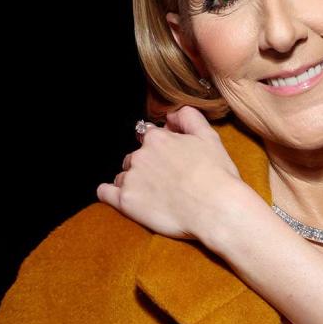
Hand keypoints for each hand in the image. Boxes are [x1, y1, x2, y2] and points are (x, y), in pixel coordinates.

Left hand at [98, 106, 244, 239]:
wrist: (215, 208)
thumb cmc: (217, 174)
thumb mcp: (209, 137)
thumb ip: (189, 117)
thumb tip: (171, 115)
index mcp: (158, 138)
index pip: (148, 136)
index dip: (161, 146)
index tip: (171, 158)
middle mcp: (140, 155)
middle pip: (134, 157)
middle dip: (146, 165)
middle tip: (166, 179)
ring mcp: (131, 178)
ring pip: (123, 175)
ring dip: (133, 180)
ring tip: (154, 193)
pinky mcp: (126, 202)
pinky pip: (105, 193)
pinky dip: (110, 193)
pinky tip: (121, 196)